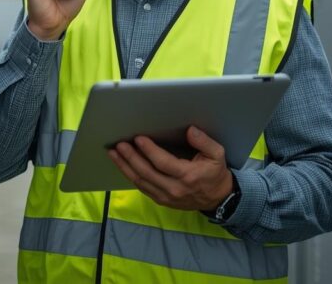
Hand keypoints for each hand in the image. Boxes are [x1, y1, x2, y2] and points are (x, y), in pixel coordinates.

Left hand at [108, 126, 232, 210]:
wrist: (218, 198)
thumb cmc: (215, 174)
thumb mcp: (217, 155)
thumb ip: (204, 142)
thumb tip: (190, 130)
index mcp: (187, 176)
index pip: (163, 162)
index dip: (149, 150)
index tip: (138, 139)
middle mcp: (174, 188)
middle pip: (146, 173)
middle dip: (130, 158)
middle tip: (119, 145)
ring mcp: (166, 197)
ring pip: (140, 182)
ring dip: (125, 167)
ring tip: (114, 153)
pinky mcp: (161, 200)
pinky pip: (142, 188)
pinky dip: (131, 175)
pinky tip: (123, 165)